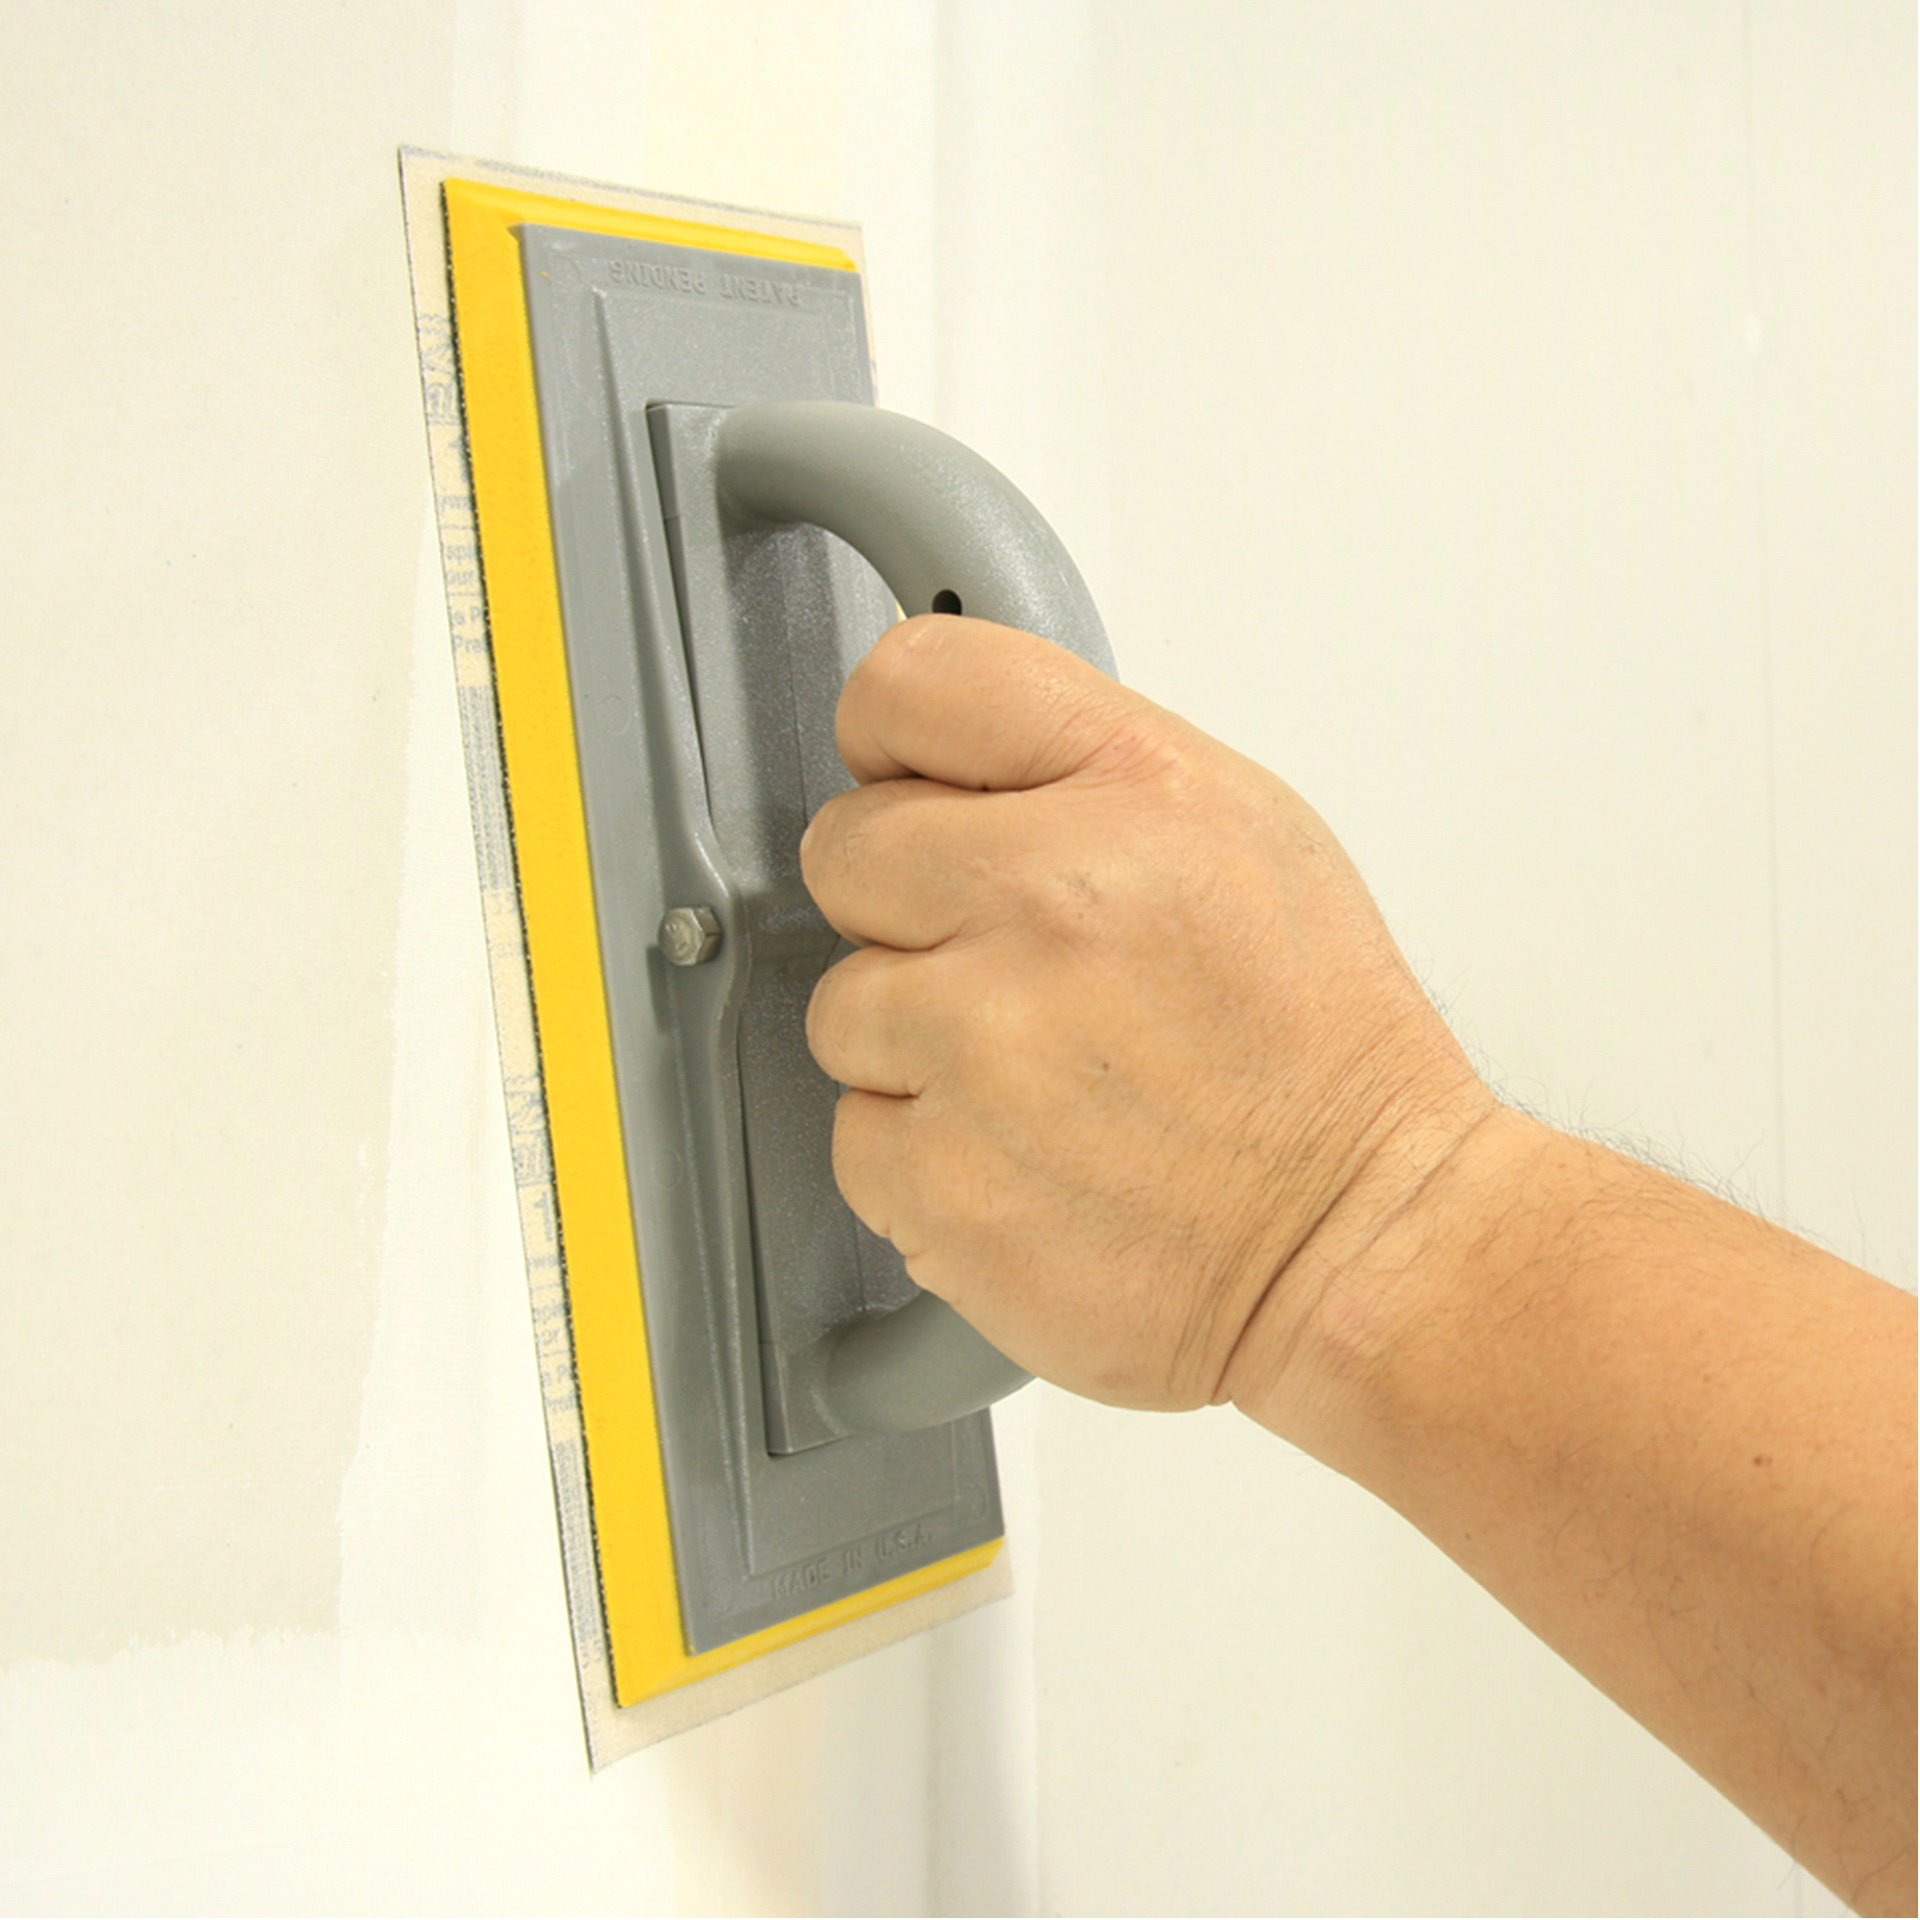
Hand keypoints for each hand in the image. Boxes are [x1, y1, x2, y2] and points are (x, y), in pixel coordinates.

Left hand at [801, 616, 1490, 1412]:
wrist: (1359, 1245)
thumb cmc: (1317, 1052)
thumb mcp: (1249, 832)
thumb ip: (1087, 770)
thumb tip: (953, 766)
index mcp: (1132, 789)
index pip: (913, 682)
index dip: (889, 738)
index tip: (905, 782)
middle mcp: (1046, 900)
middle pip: (844, 849)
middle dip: (905, 906)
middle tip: (1008, 966)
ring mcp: (980, 1043)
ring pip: (841, 1004)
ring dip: (913, 1044)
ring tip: (1036, 1077)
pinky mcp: (939, 1174)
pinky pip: (855, 1133)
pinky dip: (921, 1155)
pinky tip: (1021, 1154)